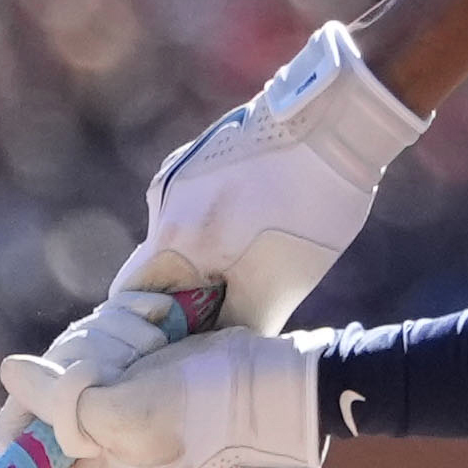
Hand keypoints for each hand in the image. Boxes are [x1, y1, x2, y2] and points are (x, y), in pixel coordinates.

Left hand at [0, 282, 194, 467]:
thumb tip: (8, 371)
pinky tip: (159, 332)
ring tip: (156, 348)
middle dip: (88, 357)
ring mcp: (103, 411)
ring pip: (66, 351)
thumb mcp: (119, 413)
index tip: (86, 381)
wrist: (261, 380)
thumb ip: (55, 401)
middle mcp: (85, 452)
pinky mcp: (121, 375)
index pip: (13, 437)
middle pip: (38, 385)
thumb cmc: (200, 409)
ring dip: (114, 335)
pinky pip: (95, 334)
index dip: (39, 397)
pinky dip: (127, 322)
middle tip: (135, 364)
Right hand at [115, 22, 428, 338]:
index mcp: (175, 236)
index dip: (150, 330)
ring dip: (206, 263)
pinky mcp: (203, 155)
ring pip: (181, 237)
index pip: (132, 299)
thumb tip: (221, 349)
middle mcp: (164, 202)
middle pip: (157, 268)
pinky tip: (259, 233)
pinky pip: (197, 208)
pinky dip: (217, 230)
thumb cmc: (312, 203)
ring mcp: (181, 172)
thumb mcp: (282, 280)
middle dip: (183, 299)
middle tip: (223, 321)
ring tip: (251, 276)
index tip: (179, 348)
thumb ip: (242, 319)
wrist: (335, 119)